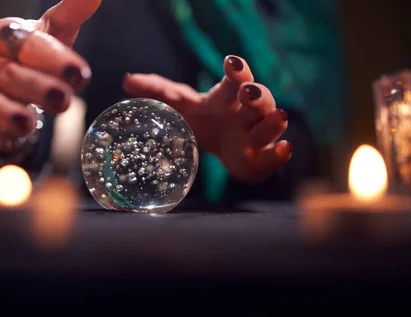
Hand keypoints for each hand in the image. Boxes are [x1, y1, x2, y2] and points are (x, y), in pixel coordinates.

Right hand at [0, 0, 100, 154]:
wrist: (7, 81)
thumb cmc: (33, 55)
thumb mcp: (55, 32)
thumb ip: (72, 12)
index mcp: (4, 35)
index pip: (27, 44)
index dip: (54, 59)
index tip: (81, 74)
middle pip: (10, 74)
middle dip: (37, 88)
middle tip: (64, 101)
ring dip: (10, 114)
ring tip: (29, 123)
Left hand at [123, 56, 291, 182]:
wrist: (215, 142)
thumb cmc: (201, 118)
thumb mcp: (178, 105)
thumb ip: (156, 92)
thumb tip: (127, 81)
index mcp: (227, 96)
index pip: (236, 78)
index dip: (236, 70)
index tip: (230, 63)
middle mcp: (247, 112)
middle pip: (259, 98)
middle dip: (258, 94)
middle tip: (249, 92)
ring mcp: (256, 135)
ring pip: (271, 124)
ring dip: (273, 122)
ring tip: (278, 116)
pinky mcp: (260, 158)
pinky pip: (273, 156)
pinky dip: (279, 154)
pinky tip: (283, 149)